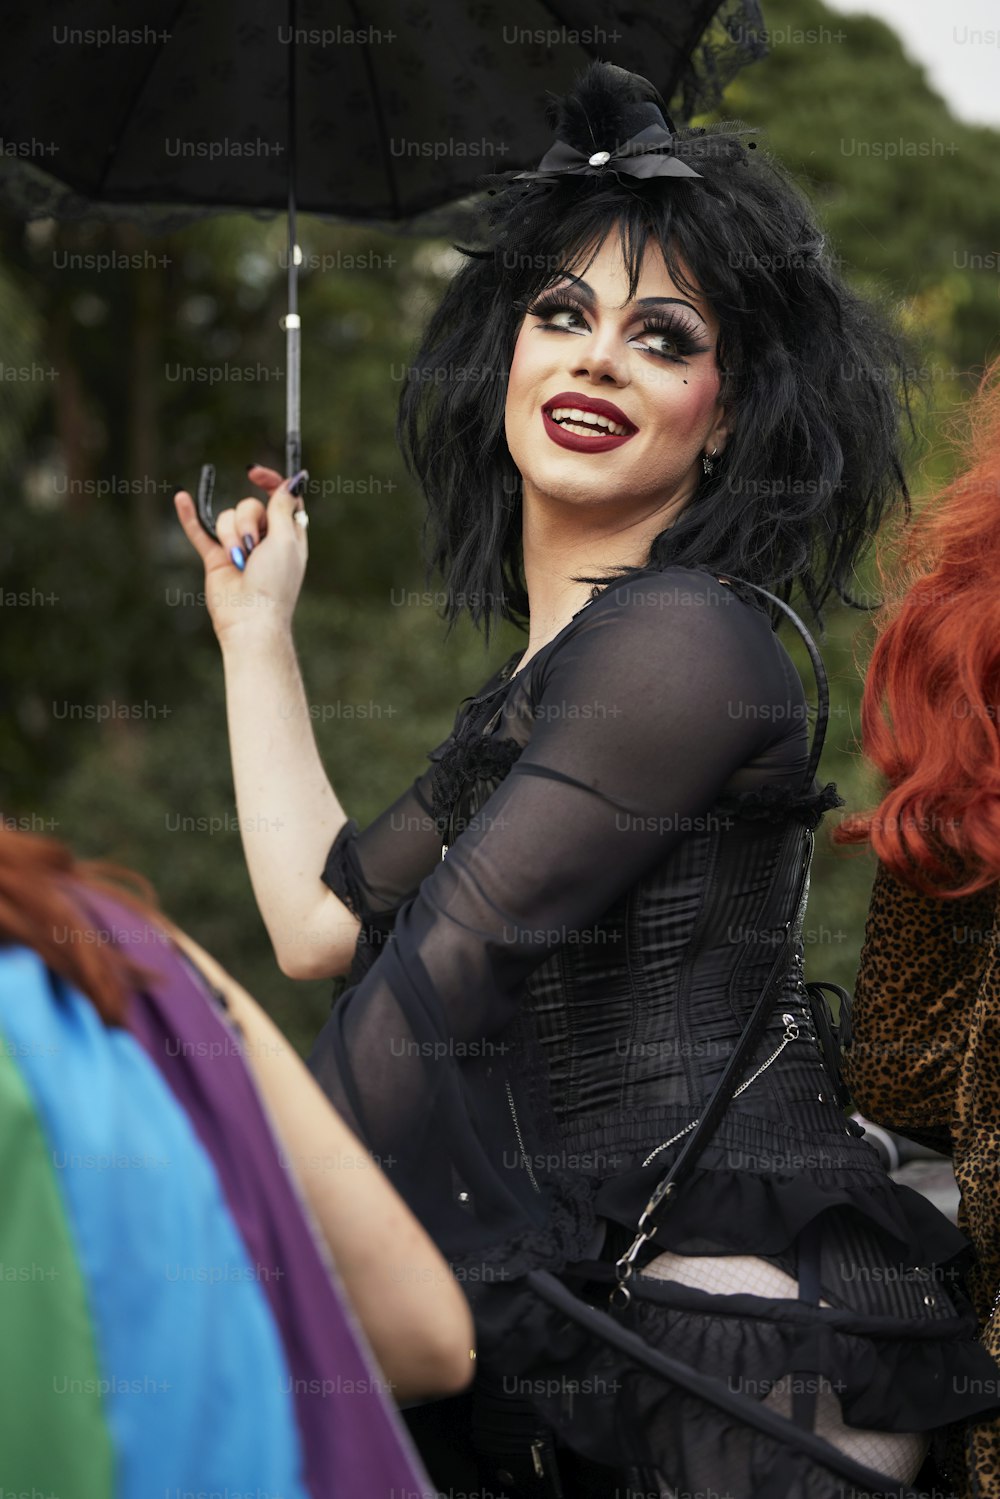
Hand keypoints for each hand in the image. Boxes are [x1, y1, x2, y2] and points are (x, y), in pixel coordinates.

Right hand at [174, 465, 308, 641]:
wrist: (250, 619)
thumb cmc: (275, 583)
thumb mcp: (285, 540)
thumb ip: (283, 508)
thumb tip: (294, 480)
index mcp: (287, 534)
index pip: (279, 497)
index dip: (270, 481)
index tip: (253, 472)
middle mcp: (263, 539)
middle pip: (250, 506)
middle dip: (248, 522)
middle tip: (253, 548)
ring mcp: (238, 547)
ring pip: (226, 518)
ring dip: (231, 537)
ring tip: (238, 562)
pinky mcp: (215, 558)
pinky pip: (199, 530)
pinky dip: (189, 515)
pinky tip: (181, 497)